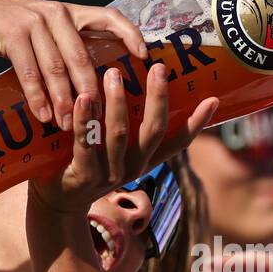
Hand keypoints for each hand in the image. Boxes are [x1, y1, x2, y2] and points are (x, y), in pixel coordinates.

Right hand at [0, 0, 146, 129]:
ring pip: (57, 68)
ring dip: (65, 101)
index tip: (145, 58)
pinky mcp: (12, 33)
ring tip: (70, 126)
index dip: (129, 35)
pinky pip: (30, 71)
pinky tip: (42, 115)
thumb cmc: (11, 27)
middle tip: (100, 120)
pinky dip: (37, 96)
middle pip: (83, 57)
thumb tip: (93, 82)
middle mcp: (56, 13)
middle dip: (92, 92)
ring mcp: (34, 22)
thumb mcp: (45, 30)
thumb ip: (68, 46)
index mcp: (70, 12)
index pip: (109, 17)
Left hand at [31, 63, 216, 214]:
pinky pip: (85, 142)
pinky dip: (84, 119)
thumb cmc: (87, 163)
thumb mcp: (114, 150)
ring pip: (119, 134)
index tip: (212, 99)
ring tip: (114, 73)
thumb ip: (126, 125)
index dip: (197, 123)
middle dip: (157, 98)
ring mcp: (109, 174)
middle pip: (153, 131)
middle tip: (158, 67)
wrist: (60, 203)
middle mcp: (133, 167)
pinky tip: (84, 97)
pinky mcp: (84, 175)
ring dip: (117, 102)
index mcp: (145, 160)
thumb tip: (133, 81)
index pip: (178, 142)